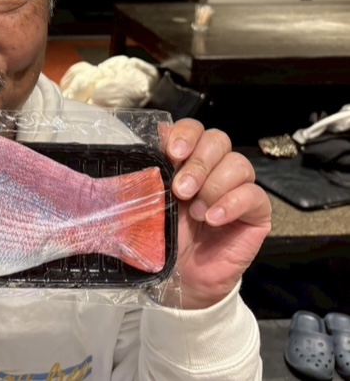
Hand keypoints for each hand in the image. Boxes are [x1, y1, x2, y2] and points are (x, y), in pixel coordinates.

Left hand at [161, 119, 271, 309]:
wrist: (180, 277)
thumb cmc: (164, 236)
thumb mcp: (152, 201)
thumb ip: (153, 173)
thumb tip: (149, 144)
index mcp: (186, 160)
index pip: (194, 129)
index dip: (185, 134)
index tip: (172, 153)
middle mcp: (214, 168)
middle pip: (218, 140)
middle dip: (198, 163)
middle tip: (181, 190)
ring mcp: (237, 188)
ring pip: (238, 163)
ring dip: (213, 185)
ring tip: (196, 212)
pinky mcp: (256, 212)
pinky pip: (254, 195)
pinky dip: (231, 203)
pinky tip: (213, 218)